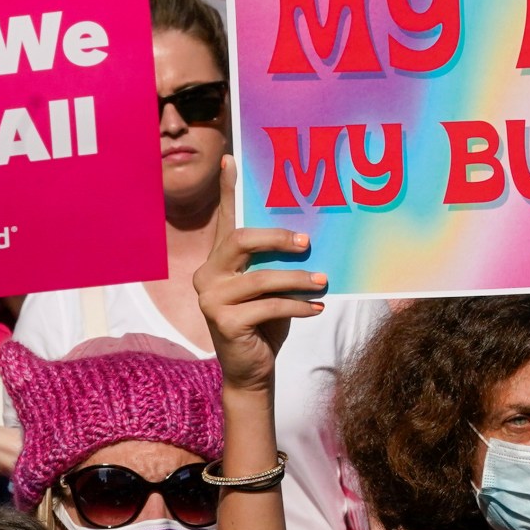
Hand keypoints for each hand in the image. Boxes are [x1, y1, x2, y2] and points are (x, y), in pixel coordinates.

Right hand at [194, 192, 324, 391]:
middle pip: (240, 240)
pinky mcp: (223, 322)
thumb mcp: (271, 287)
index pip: (224, 219)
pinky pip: (269, 306)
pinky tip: (316, 308)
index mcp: (219, 259)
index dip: (227, 189)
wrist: (252, 370)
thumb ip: (275, 262)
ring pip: (261, 278)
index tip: (231, 159)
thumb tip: (308, 236)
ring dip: (297, 279)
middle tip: (308, 242)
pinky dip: (297, 306)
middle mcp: (207, 274)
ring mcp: (211, 298)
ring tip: (322, 281)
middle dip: (277, 237)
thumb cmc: (266, 322)